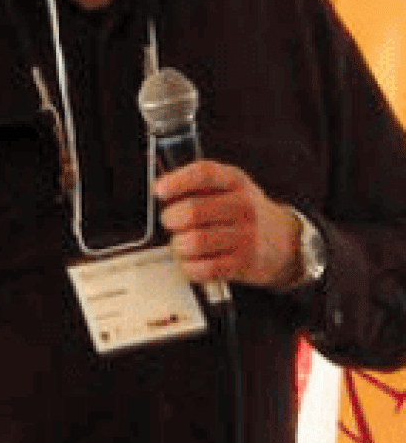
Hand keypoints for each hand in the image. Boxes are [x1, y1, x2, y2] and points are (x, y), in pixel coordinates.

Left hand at [151, 159, 304, 291]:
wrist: (283, 240)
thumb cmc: (242, 212)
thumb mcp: (227, 187)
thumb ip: (195, 185)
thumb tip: (158, 189)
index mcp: (235, 181)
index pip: (204, 173)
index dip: (176, 182)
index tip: (158, 191)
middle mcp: (243, 206)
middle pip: (192, 211)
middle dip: (170, 219)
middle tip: (172, 222)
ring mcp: (246, 236)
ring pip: (194, 242)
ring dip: (178, 245)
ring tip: (182, 243)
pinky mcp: (243, 263)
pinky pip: (204, 268)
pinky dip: (189, 267)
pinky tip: (193, 260)